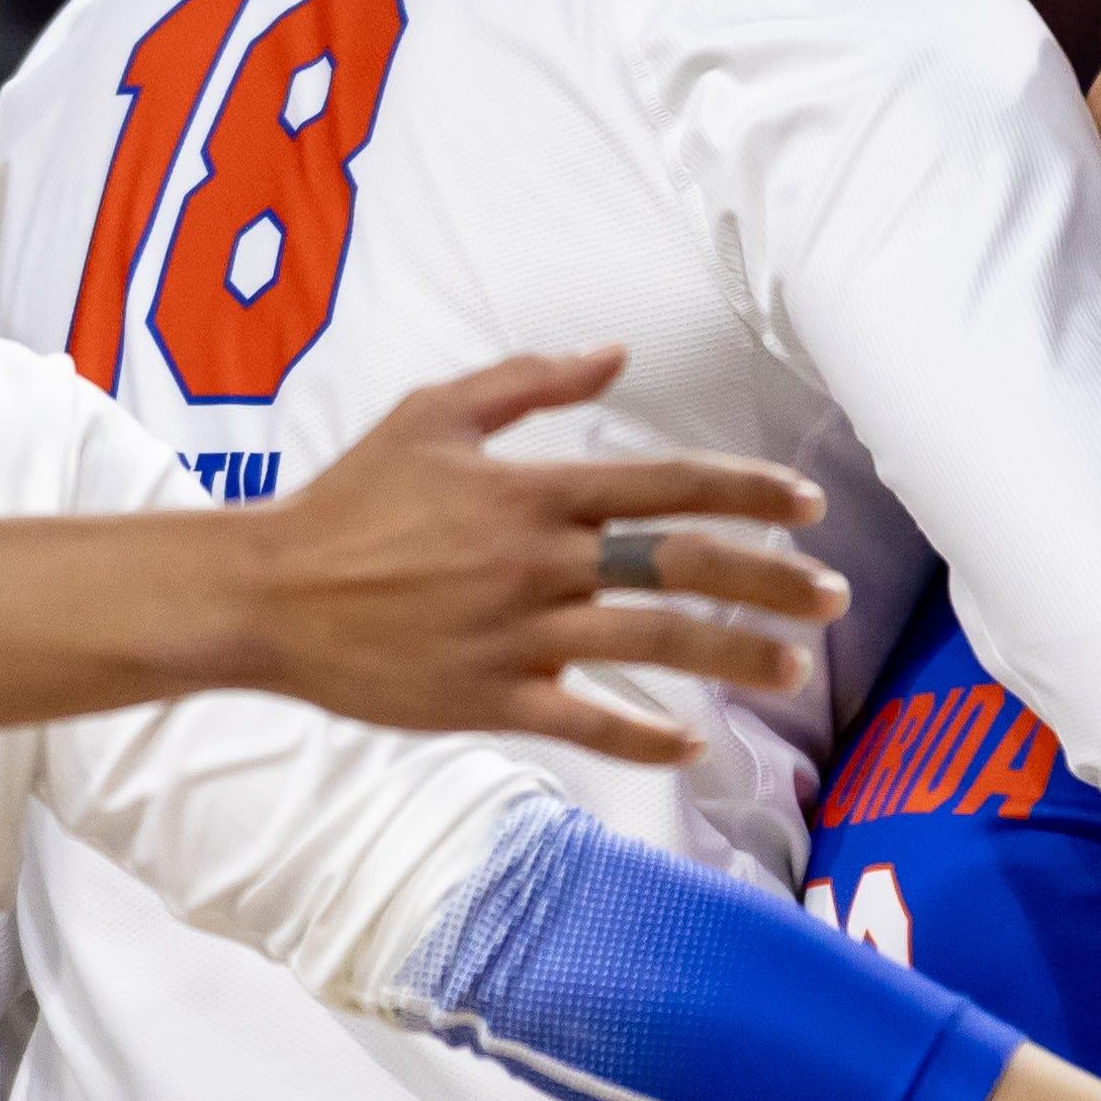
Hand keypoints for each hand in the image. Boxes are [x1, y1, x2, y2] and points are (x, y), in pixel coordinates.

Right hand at [224, 346, 844, 764]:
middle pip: (682, 567)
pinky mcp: (491, 699)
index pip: (668, 484)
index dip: (747, 491)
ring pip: (653, 646)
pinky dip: (645, 739)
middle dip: (770, 581)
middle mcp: (540, 563)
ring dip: (733, 657)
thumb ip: (530, 382)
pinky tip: (693, 747)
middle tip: (833, 596)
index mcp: (534, 490)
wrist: (267, 593)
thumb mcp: (435, 414)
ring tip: (792, 668)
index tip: (806, 503)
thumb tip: (613, 353)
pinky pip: (587, 723)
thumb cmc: (351, 499)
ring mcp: (518, 636)